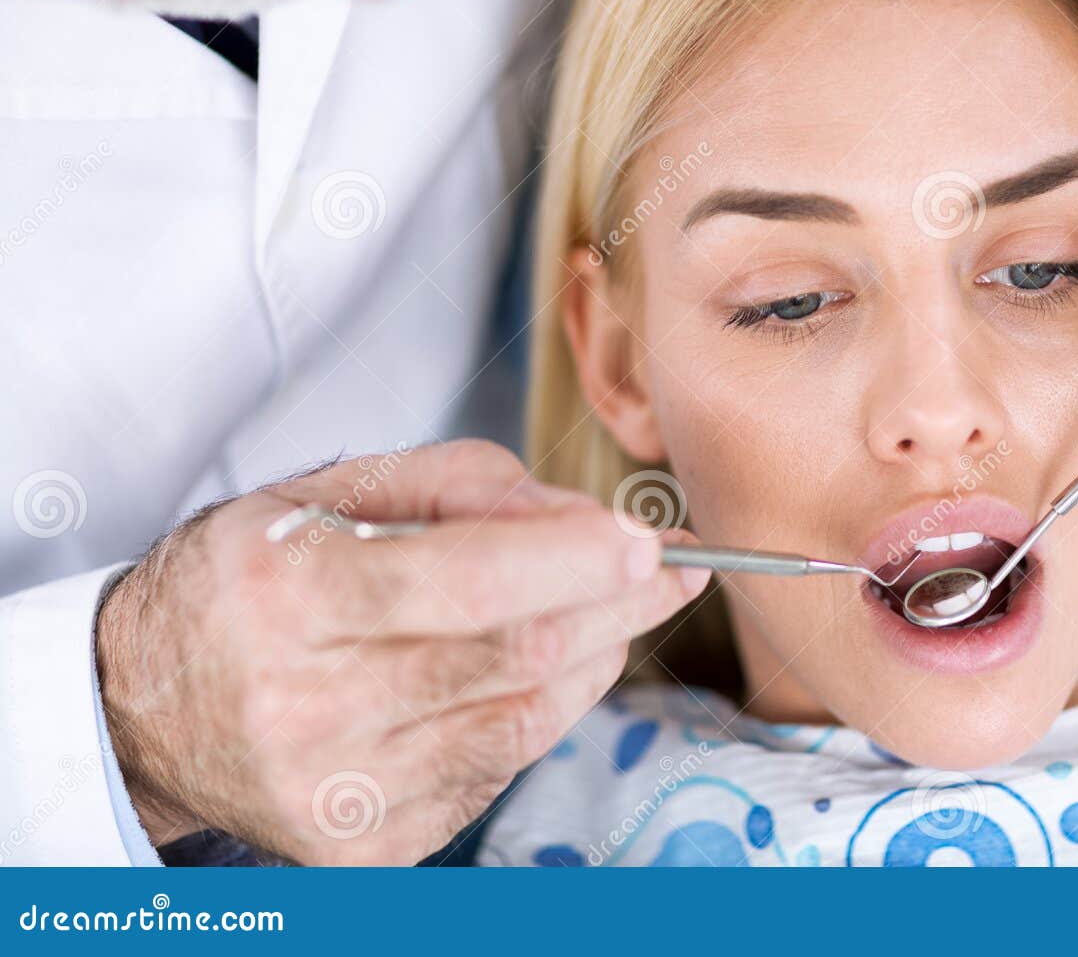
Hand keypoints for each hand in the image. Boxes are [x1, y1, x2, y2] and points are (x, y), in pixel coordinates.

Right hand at [95, 440, 707, 863]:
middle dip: (619, 606)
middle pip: (515, 654)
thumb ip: (462, 482)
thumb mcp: (330, 491)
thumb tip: (583, 518)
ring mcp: (338, 792)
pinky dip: (543, 711)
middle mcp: (307, 705)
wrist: (144, 706)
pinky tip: (550, 668)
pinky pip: (497, 771)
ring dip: (598, 657)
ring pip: (523, 719)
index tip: (644, 537)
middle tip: (678, 567)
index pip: (466, 580)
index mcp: (287, 596)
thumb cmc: (249, 579)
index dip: (574, 559)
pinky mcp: (363, 849)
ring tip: (625, 608)